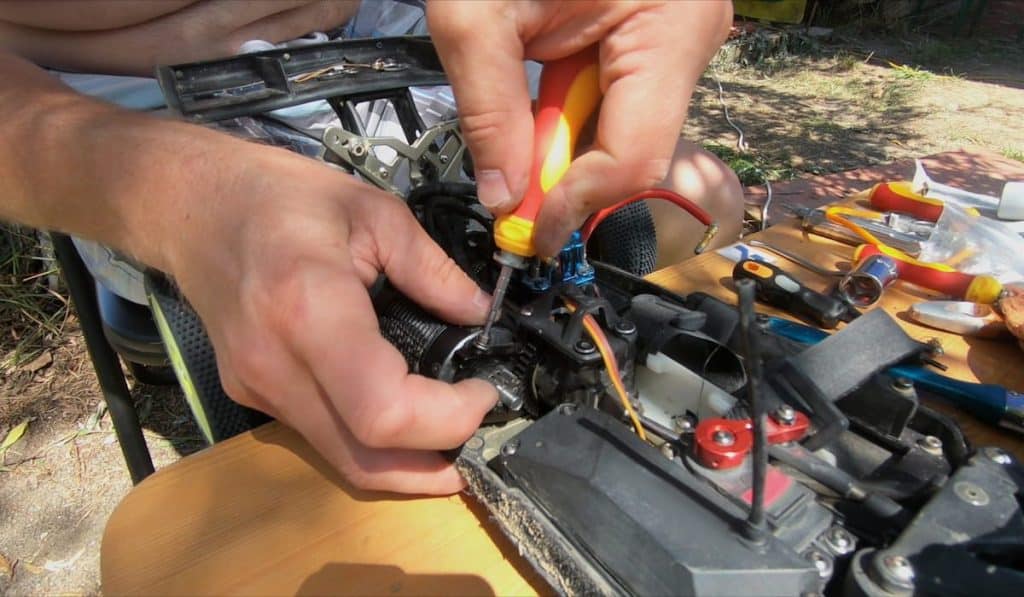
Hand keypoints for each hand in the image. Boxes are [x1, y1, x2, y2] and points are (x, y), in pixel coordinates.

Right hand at [164, 142, 496, 493]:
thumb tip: (480, 313)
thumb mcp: (373, 210)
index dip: (446, 420)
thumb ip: (433, 268)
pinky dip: (370, 442)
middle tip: (479, 433)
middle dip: (433, 464)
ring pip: (342, 462)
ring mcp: (257, 388)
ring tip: (452, 432)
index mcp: (310, 307)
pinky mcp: (251, 395)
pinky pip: (321, 439)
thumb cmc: (278, 197)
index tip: (483, 393)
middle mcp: (276, 364)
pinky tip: (402, 415)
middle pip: (364, 459)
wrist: (191, 205)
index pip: (382, 411)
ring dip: (406, 466)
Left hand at [428, 0, 731, 256]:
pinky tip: (544, 91)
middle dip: (567, 176)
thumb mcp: (476, 11)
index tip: (526, 231)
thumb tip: (501, 194)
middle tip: (509, 185)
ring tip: (522, 115)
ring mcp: (678, 33)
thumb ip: (487, 111)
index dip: (575, 207)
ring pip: (627, 129)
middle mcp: (691, 35)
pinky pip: (621, 97)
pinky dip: (574, 112)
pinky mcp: (657, 32)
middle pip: (635, 149)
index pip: (634, 160)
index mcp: (668, 26)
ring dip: (567, 142)